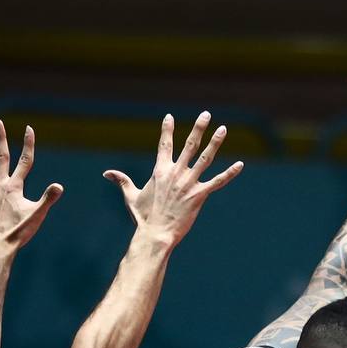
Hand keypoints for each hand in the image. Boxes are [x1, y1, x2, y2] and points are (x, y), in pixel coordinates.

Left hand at [0, 119, 62, 251]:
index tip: (29, 128)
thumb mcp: (37, 215)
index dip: (28, 144)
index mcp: (14, 187)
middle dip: (0, 138)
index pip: (24, 160)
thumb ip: (48, 199)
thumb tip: (59, 186)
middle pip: (1, 157)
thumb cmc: (19, 232)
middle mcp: (0, 186)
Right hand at [103, 113, 242, 244]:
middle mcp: (176, 173)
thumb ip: (122, 181)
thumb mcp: (131, 196)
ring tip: (223, 129)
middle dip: (198, 128)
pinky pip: (218, 181)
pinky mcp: (200, 195)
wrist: (155, 234)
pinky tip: (240, 165)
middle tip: (206, 114)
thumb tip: (106, 173)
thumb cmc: (143, 217)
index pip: (164, 144)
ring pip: (206, 158)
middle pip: (189, 145)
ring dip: (215, 142)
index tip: (170, 117)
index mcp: (160, 171)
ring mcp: (189, 183)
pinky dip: (230, 173)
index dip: (167, 129)